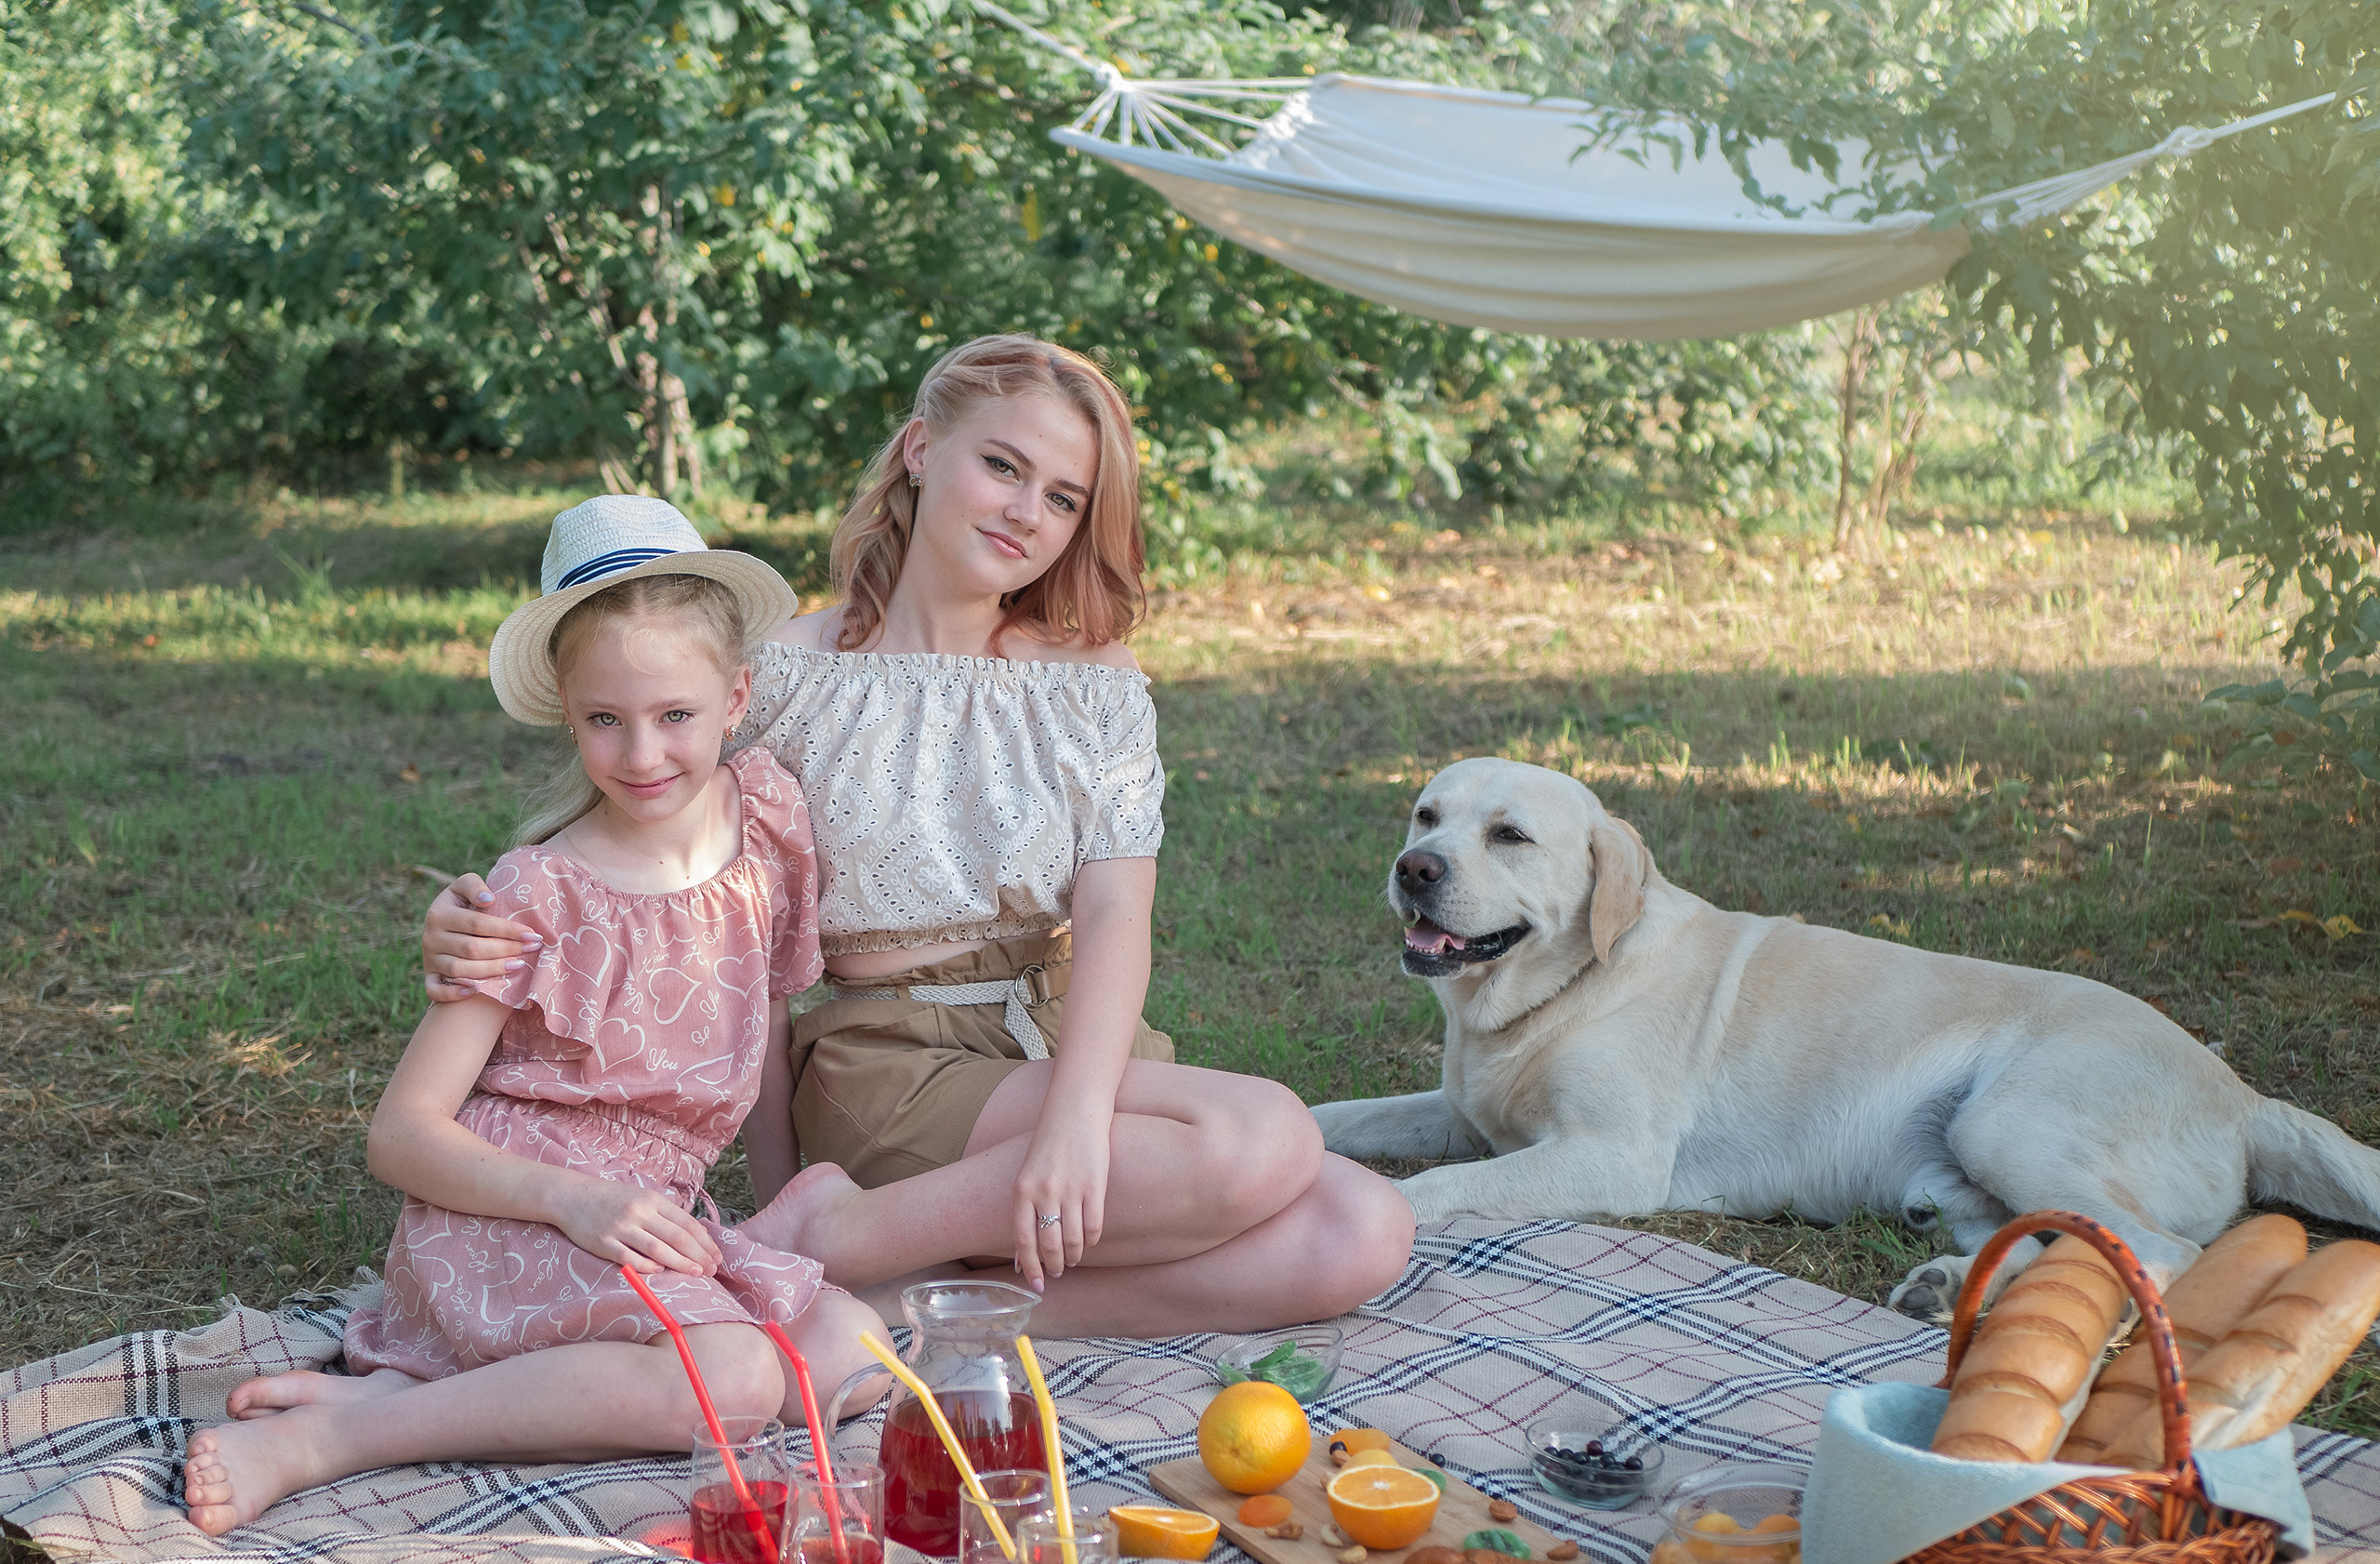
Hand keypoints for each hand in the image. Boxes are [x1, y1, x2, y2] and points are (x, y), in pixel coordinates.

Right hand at [422, 873, 540, 1001]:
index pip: (477, 923)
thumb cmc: (462, 905)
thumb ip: (474, 886)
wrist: (441, 926)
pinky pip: (435, 990)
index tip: (532, 934)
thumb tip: (488, 900)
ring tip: (518, 966)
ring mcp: (429, 960)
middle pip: (472, 949)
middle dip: (506, 949)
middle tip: (531, 950)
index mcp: (439, 914)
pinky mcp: (430, 977)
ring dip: (491, 970)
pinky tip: (476, 990)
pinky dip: (453, 993)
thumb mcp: (463, 888)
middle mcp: (431, 938)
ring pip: (459, 970)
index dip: (507, 929)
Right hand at [549, 1174, 723, 1275]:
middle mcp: (639, 1212)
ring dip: (680, 1264)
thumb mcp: (642, 1197)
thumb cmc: (613, 1199)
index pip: (687, 1224)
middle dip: (699, 1256)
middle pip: (677, 1237)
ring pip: (658, 1249)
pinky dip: (647, 1267)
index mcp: (653, 1200)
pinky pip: (630, 1258)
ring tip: (696, 1274)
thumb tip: (695, 1234)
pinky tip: (661, 1272)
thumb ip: (665, 1213)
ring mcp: (621, 1228)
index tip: (717, 1256)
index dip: (705, 1242)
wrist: (572, 1196)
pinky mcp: (604, 1243)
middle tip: (712, 1270)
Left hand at [1012, 1109, 1110, 1287]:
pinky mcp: (1095, 1185)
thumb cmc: (1049, 1144)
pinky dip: (1092, 1240)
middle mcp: (1044, 1192)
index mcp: (1022, 1190)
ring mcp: (1071, 1189)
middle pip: (1049, 1245)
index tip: (1035, 1283)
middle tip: (1057, 1273)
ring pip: (1073, 1239)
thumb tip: (1022, 1253)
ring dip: (1073, 1256)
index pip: (1023, 1240)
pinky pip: (1094, 1225)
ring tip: (1073, 1260)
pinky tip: (1090, 1242)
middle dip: (1053, 1265)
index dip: (1029, 1266)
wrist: (1075, 1111)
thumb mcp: (1028, 1174)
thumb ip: (1026, 1210)